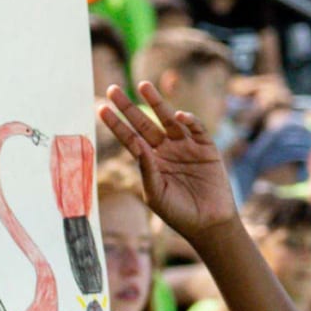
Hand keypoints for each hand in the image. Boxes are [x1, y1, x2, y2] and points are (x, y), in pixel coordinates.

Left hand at [97, 83, 238, 235]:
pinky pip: (196, 129)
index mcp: (149, 162)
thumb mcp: (156, 194)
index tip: (101, 109)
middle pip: (144, 123)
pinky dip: (189, 121)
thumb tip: (137, 146)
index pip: (129, 138)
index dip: (116, 124)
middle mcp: (165, 150)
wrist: (209, 224)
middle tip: (113, 90)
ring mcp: (185, 147)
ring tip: (143, 86)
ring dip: (157, 103)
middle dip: (129, 107)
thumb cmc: (178, 213)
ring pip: (168, 120)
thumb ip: (147, 171)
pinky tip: (178, 117)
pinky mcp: (206, 148)